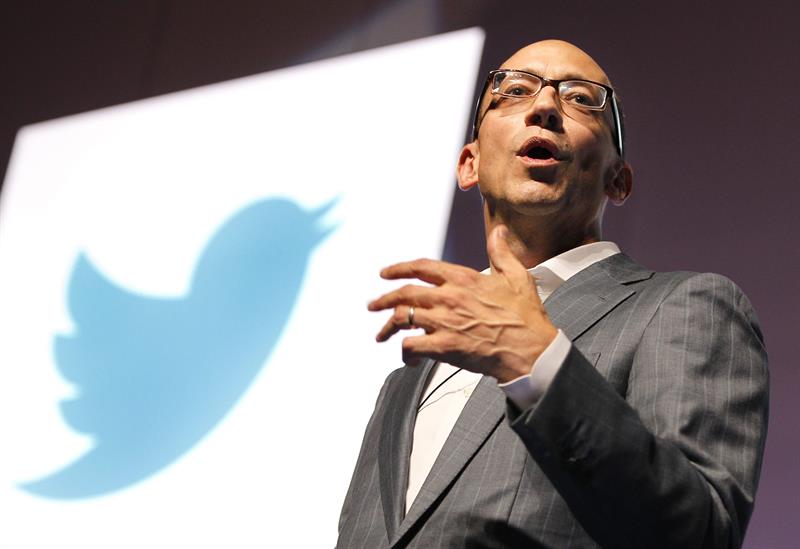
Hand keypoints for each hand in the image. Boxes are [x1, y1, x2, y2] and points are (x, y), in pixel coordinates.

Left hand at [367, 225, 557, 382]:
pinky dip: (405, 352)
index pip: (421, 267)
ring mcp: (445, 322)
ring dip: (387, 327)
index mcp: (463, 278)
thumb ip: (501, 252)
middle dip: (384, 299)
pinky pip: (412, 346)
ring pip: (403, 318)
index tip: (386, 273)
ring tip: (380, 334)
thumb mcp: (517, 276)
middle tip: (373, 305)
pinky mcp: (444, 347)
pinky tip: (408, 358)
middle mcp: (449, 297)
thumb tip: (499, 232)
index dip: (398, 268)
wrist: (531, 350)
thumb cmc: (526, 318)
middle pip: (404, 293)